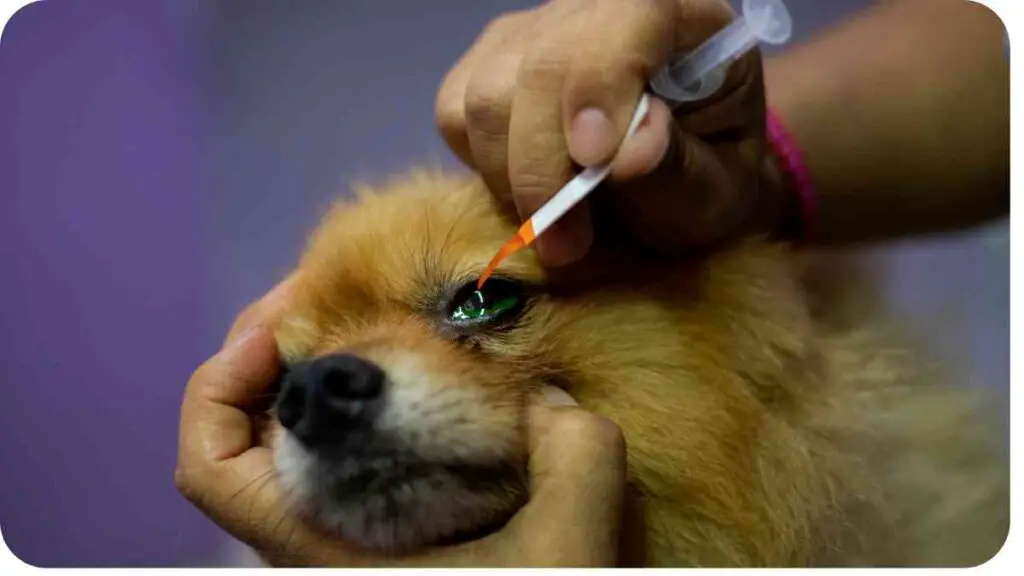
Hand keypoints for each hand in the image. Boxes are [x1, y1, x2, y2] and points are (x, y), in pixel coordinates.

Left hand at [175, 276, 628, 566]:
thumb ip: (578, 451)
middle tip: (324, 304)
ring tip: (365, 344)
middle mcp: (313, 552)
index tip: (285, 331)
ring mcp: (339, 553)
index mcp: (325, 550)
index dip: (220, 385)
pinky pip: (329, 477)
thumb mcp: (570, 543)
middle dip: (273, 364)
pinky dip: (349, 429)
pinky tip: (411, 407)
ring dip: (311, 395)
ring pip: (284, 463)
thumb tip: (547, 403)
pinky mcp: (372, 555)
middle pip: (238, 448)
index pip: (210, 470)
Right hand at [436, 0, 773, 268]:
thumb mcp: (716, 192)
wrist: (674, 182)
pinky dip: (484, 168)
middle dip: (544, 167)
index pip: (629, 13)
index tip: (594, 158)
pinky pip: (454, 115)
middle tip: (569, 245)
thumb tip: (628, 153)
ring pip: (485, 95)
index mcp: (680, 16)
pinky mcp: (486, 65)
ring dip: (512, 181)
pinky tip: (528, 190)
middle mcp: (597, 8)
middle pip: (540, 65)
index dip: (601, 81)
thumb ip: (680, 169)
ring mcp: (533, 31)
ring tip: (557, 233)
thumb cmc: (705, 181)